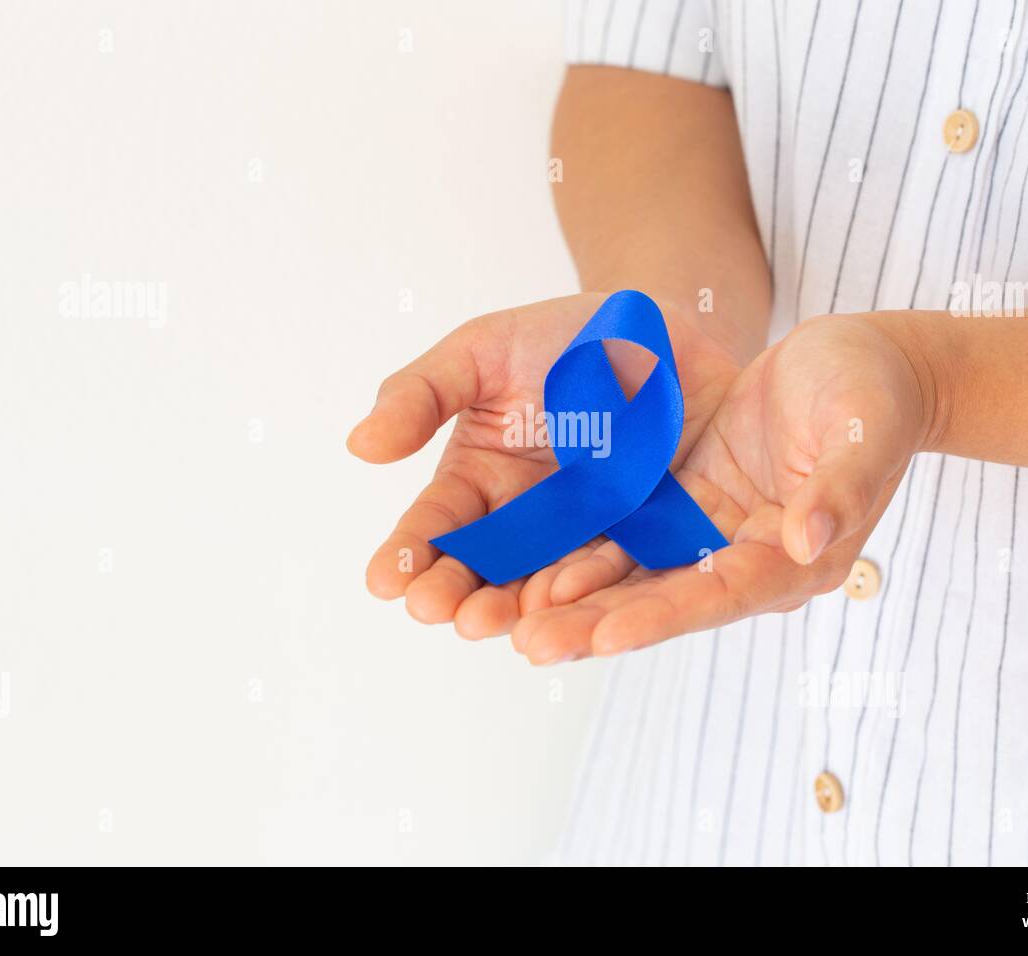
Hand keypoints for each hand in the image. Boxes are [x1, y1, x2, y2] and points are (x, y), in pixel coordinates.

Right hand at [348, 292, 742, 638]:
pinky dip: (605, 601)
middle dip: (463, 597)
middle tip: (441, 611)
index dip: (411, 554)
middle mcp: (533, 522)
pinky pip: (631, 579)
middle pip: (491, 573)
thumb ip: (422, 393)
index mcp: (481, 482)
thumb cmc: (568, 337)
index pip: (438, 527)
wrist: (667, 330)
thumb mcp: (482, 351)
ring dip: (525, 614)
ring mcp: (594, 535)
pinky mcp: (655, 541)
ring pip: (554, 588)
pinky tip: (576, 612)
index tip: (386, 580)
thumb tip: (360, 445)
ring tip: (502, 628)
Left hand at [511, 311, 940, 663]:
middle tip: (530, 645)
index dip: (664, 616)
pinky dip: (581, 552)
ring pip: (635, 577)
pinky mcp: (686, 505)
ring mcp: (712, 536)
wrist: (857, 366)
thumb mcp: (862, 431)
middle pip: (665, 602)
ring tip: (509, 622)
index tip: (606, 634)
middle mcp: (747, 560)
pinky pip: (626, 536)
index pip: (722, 595)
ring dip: (576, 600)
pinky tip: (526, 565)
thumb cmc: (873, 394)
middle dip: (598, 625)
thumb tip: (805, 540)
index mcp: (797, 558)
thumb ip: (840, 487)